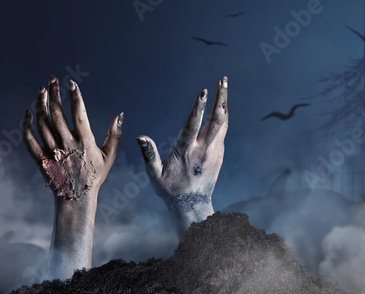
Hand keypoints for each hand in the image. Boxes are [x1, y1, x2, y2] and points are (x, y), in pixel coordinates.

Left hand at [22, 76, 122, 278]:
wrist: (76, 198)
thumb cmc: (94, 176)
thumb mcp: (108, 156)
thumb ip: (114, 135)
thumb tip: (119, 115)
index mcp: (85, 142)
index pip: (79, 114)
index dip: (75, 97)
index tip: (71, 83)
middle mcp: (67, 145)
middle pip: (57, 114)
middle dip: (54, 94)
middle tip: (52, 80)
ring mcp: (52, 151)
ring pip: (42, 123)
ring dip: (40, 104)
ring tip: (42, 91)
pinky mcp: (40, 159)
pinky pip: (29, 139)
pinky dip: (26, 125)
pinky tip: (28, 112)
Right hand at [137, 76, 227, 238]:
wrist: (192, 205)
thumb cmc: (169, 189)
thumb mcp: (154, 174)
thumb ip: (148, 154)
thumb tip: (140, 136)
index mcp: (186, 152)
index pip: (193, 126)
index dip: (198, 108)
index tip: (203, 92)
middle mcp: (204, 150)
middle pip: (216, 120)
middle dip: (220, 98)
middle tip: (223, 79)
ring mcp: (214, 152)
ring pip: (222, 124)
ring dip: (224, 104)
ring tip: (224, 86)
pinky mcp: (219, 155)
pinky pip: (222, 131)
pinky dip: (223, 116)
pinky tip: (221, 106)